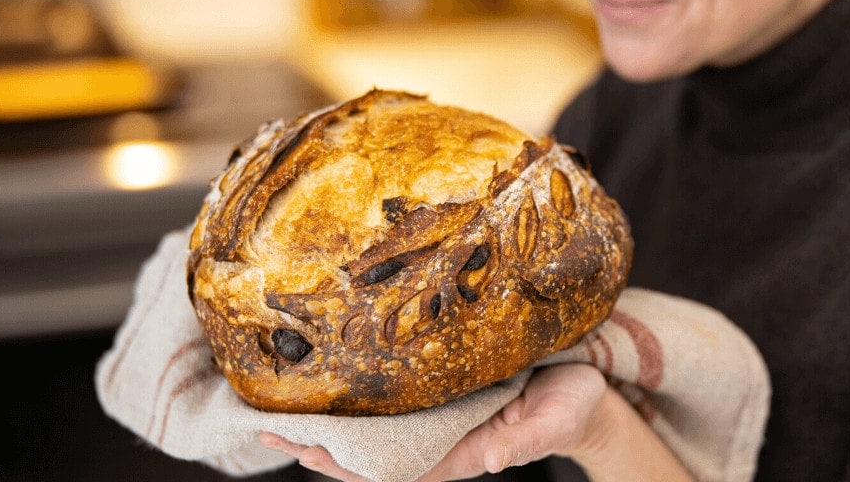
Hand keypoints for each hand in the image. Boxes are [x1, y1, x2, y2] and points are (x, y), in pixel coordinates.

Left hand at [259, 362, 608, 481]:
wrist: (584, 385)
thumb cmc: (573, 404)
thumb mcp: (557, 419)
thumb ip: (526, 441)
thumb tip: (491, 464)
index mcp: (463, 449)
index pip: (394, 466)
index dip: (348, 463)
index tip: (308, 452)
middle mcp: (442, 435)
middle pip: (368, 450)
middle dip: (318, 442)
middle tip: (266, 427)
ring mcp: (439, 414)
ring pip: (372, 425)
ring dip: (327, 421)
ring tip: (275, 410)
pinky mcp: (443, 388)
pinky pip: (391, 399)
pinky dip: (356, 395)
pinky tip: (327, 382)